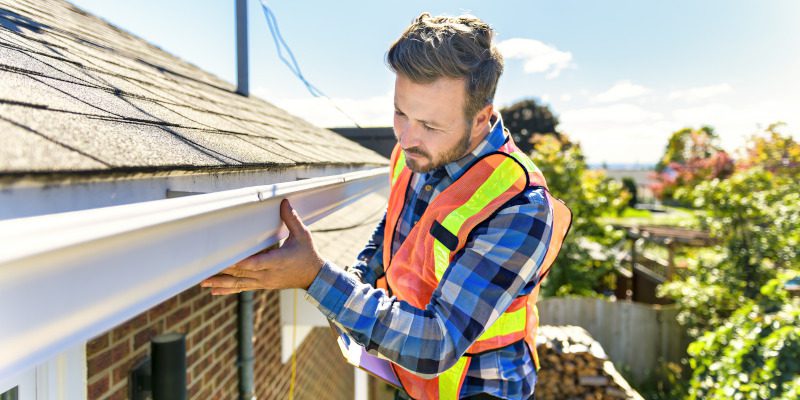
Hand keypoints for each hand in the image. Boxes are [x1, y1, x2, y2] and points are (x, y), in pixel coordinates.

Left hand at [201, 199, 324, 294]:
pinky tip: (214, 291)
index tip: (227, 260)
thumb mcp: (303, 235)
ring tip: (203, 282)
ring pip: (239, 283)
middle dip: (223, 271)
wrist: (313, 277)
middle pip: (242, 273)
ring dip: (221, 282)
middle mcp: (269, 274)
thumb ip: (291, 219)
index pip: (257, 263)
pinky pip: (242, 288)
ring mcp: (264, 282)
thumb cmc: (308, 254)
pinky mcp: (262, 285)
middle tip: (204, 269)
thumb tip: (283, 202)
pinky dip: (228, 290)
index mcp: (278, 261)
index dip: (242, 262)